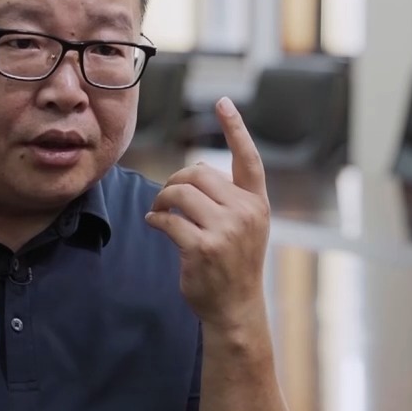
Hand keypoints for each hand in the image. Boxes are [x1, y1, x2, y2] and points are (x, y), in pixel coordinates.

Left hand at [146, 97, 270, 330]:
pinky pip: (167, 220)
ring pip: (180, 193)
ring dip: (161, 199)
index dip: (235, 128)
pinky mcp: (203, 248)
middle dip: (175, 181)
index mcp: (257, 203)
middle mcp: (245, 212)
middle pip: (198, 173)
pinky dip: (155, 220)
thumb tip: (191, 172)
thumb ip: (228, 199)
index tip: (223, 102)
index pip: (247, 158)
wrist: (235, 308)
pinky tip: (155, 225)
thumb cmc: (234, 265)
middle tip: (165, 197)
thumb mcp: (244, 228)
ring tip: (159, 210)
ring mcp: (226, 230)